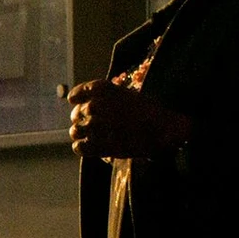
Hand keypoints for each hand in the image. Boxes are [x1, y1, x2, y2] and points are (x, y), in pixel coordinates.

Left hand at [66, 76, 191, 160]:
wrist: (163, 129)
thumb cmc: (149, 111)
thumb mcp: (127, 94)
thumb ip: (107, 97)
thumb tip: (90, 104)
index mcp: (102, 89)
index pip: (77, 94)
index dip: (77, 99)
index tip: (75, 102)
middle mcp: (94, 106)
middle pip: (76, 114)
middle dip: (82, 119)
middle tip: (92, 125)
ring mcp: (95, 126)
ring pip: (75, 131)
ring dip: (80, 134)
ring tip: (91, 136)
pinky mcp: (98, 145)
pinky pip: (79, 147)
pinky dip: (82, 147)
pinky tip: (90, 147)